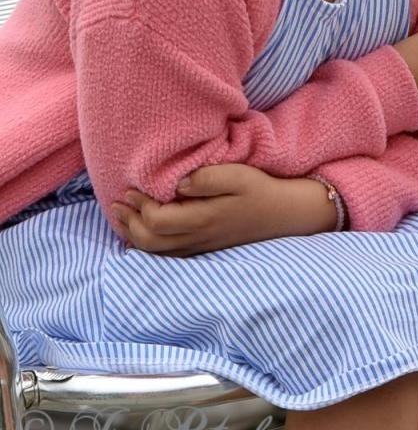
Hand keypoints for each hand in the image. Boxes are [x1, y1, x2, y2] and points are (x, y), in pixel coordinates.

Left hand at [109, 164, 336, 255]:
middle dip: (129, 221)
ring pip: (155, 251)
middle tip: (117, 202)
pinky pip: (168, 254)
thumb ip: (206, 178)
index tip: (130, 188)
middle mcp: (198, 237)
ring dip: (134, 234)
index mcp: (203, 219)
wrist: (286, 213)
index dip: (139, 206)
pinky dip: (149, 245)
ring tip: (122, 216)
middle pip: (149, 240)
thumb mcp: (239, 175)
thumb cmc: (262, 190)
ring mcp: (200, 246)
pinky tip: (144, 233)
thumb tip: (176, 184)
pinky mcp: (205, 247)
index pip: (157, 220)